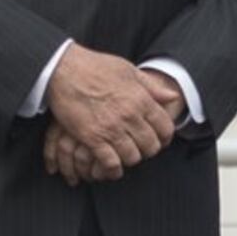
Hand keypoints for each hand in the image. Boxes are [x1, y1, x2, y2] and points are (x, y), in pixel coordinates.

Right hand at [43, 48, 179, 179]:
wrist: (64, 69)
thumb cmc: (96, 66)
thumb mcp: (128, 70)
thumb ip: (151, 86)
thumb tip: (172, 96)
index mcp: (141, 98)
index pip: (165, 127)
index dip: (165, 138)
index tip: (160, 140)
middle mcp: (130, 115)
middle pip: (151, 146)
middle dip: (148, 150)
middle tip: (141, 149)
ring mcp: (111, 128)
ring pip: (133, 157)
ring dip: (131, 159)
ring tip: (126, 155)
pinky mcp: (92, 138)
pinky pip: (110, 163)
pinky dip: (113, 169)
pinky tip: (112, 167)